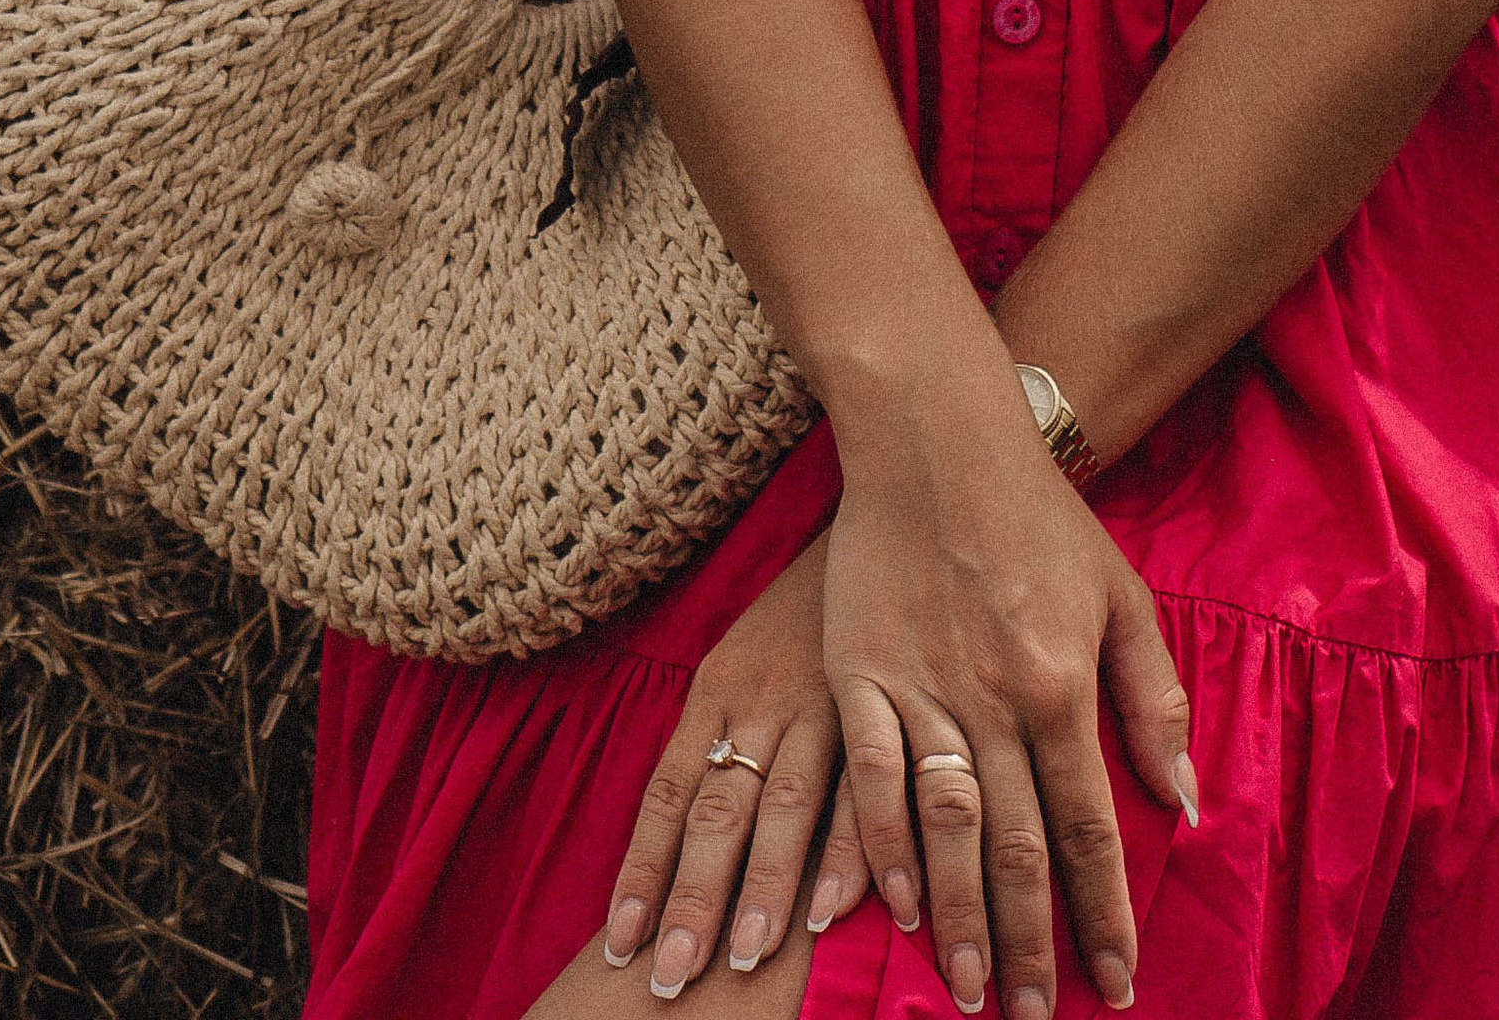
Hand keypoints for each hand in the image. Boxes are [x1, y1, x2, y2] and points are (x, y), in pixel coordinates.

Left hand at [601, 534, 867, 995]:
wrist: (863, 524)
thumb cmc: (792, 615)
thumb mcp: (737, 663)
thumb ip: (714, 740)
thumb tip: (679, 833)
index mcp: (714, 694)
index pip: (667, 796)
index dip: (642, 871)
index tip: (621, 943)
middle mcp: (757, 704)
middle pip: (717, 811)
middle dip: (693, 897)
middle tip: (671, 975)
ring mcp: (819, 704)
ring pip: (784, 806)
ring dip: (765, 887)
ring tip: (745, 957)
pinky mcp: (877, 703)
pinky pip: (864, 785)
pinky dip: (853, 846)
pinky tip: (844, 903)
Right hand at [822, 392, 1192, 1019]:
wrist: (938, 439)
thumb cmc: (1040, 516)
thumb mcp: (1121, 594)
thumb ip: (1152, 699)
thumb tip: (1183, 801)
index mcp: (1062, 684)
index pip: (1090, 827)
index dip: (1104, 913)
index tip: (1116, 985)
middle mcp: (995, 699)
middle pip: (1016, 847)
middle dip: (1032, 943)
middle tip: (1039, 1017)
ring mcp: (922, 688)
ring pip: (944, 830)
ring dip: (959, 920)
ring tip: (972, 992)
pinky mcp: (860, 673)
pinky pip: (871, 780)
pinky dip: (880, 847)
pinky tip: (891, 905)